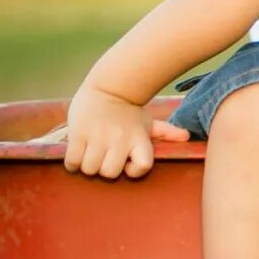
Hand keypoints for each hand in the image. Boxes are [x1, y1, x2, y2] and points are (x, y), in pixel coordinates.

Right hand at [63, 85, 178, 178]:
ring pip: (90, 169)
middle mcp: (120, 139)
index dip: (135, 170)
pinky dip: (72, 163)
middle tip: (103, 159)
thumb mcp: (147, 120)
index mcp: (139, 138)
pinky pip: (73, 161)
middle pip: (110, 173)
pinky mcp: (78, 133)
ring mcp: (98, 136)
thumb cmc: (129, 110)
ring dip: (88, 166)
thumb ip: (165, 131)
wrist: (108, 86)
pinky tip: (77, 155)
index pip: (143, 166)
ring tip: (90, 155)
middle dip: (104, 170)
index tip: (127, 165)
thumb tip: (186, 137)